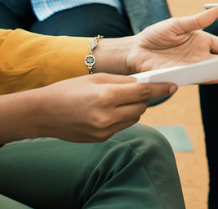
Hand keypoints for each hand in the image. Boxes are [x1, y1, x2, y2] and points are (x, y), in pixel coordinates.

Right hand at [0, 74, 175, 145]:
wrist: (45, 113)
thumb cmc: (68, 89)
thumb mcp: (95, 79)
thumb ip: (121, 81)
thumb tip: (143, 83)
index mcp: (106, 96)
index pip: (141, 92)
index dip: (159, 88)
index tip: (172, 85)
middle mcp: (107, 116)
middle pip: (140, 106)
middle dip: (143, 95)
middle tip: (138, 86)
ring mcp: (104, 131)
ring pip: (134, 117)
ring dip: (133, 106)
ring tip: (119, 97)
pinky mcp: (102, 139)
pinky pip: (122, 126)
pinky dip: (122, 116)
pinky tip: (109, 109)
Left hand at [122, 7, 217, 82]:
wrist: (136, 50)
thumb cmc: (156, 35)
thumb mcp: (177, 24)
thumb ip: (197, 21)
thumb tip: (217, 10)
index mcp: (202, 40)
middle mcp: (200, 56)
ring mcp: (192, 67)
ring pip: (216, 72)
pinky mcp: (182, 76)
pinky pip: (199, 78)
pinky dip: (210, 78)